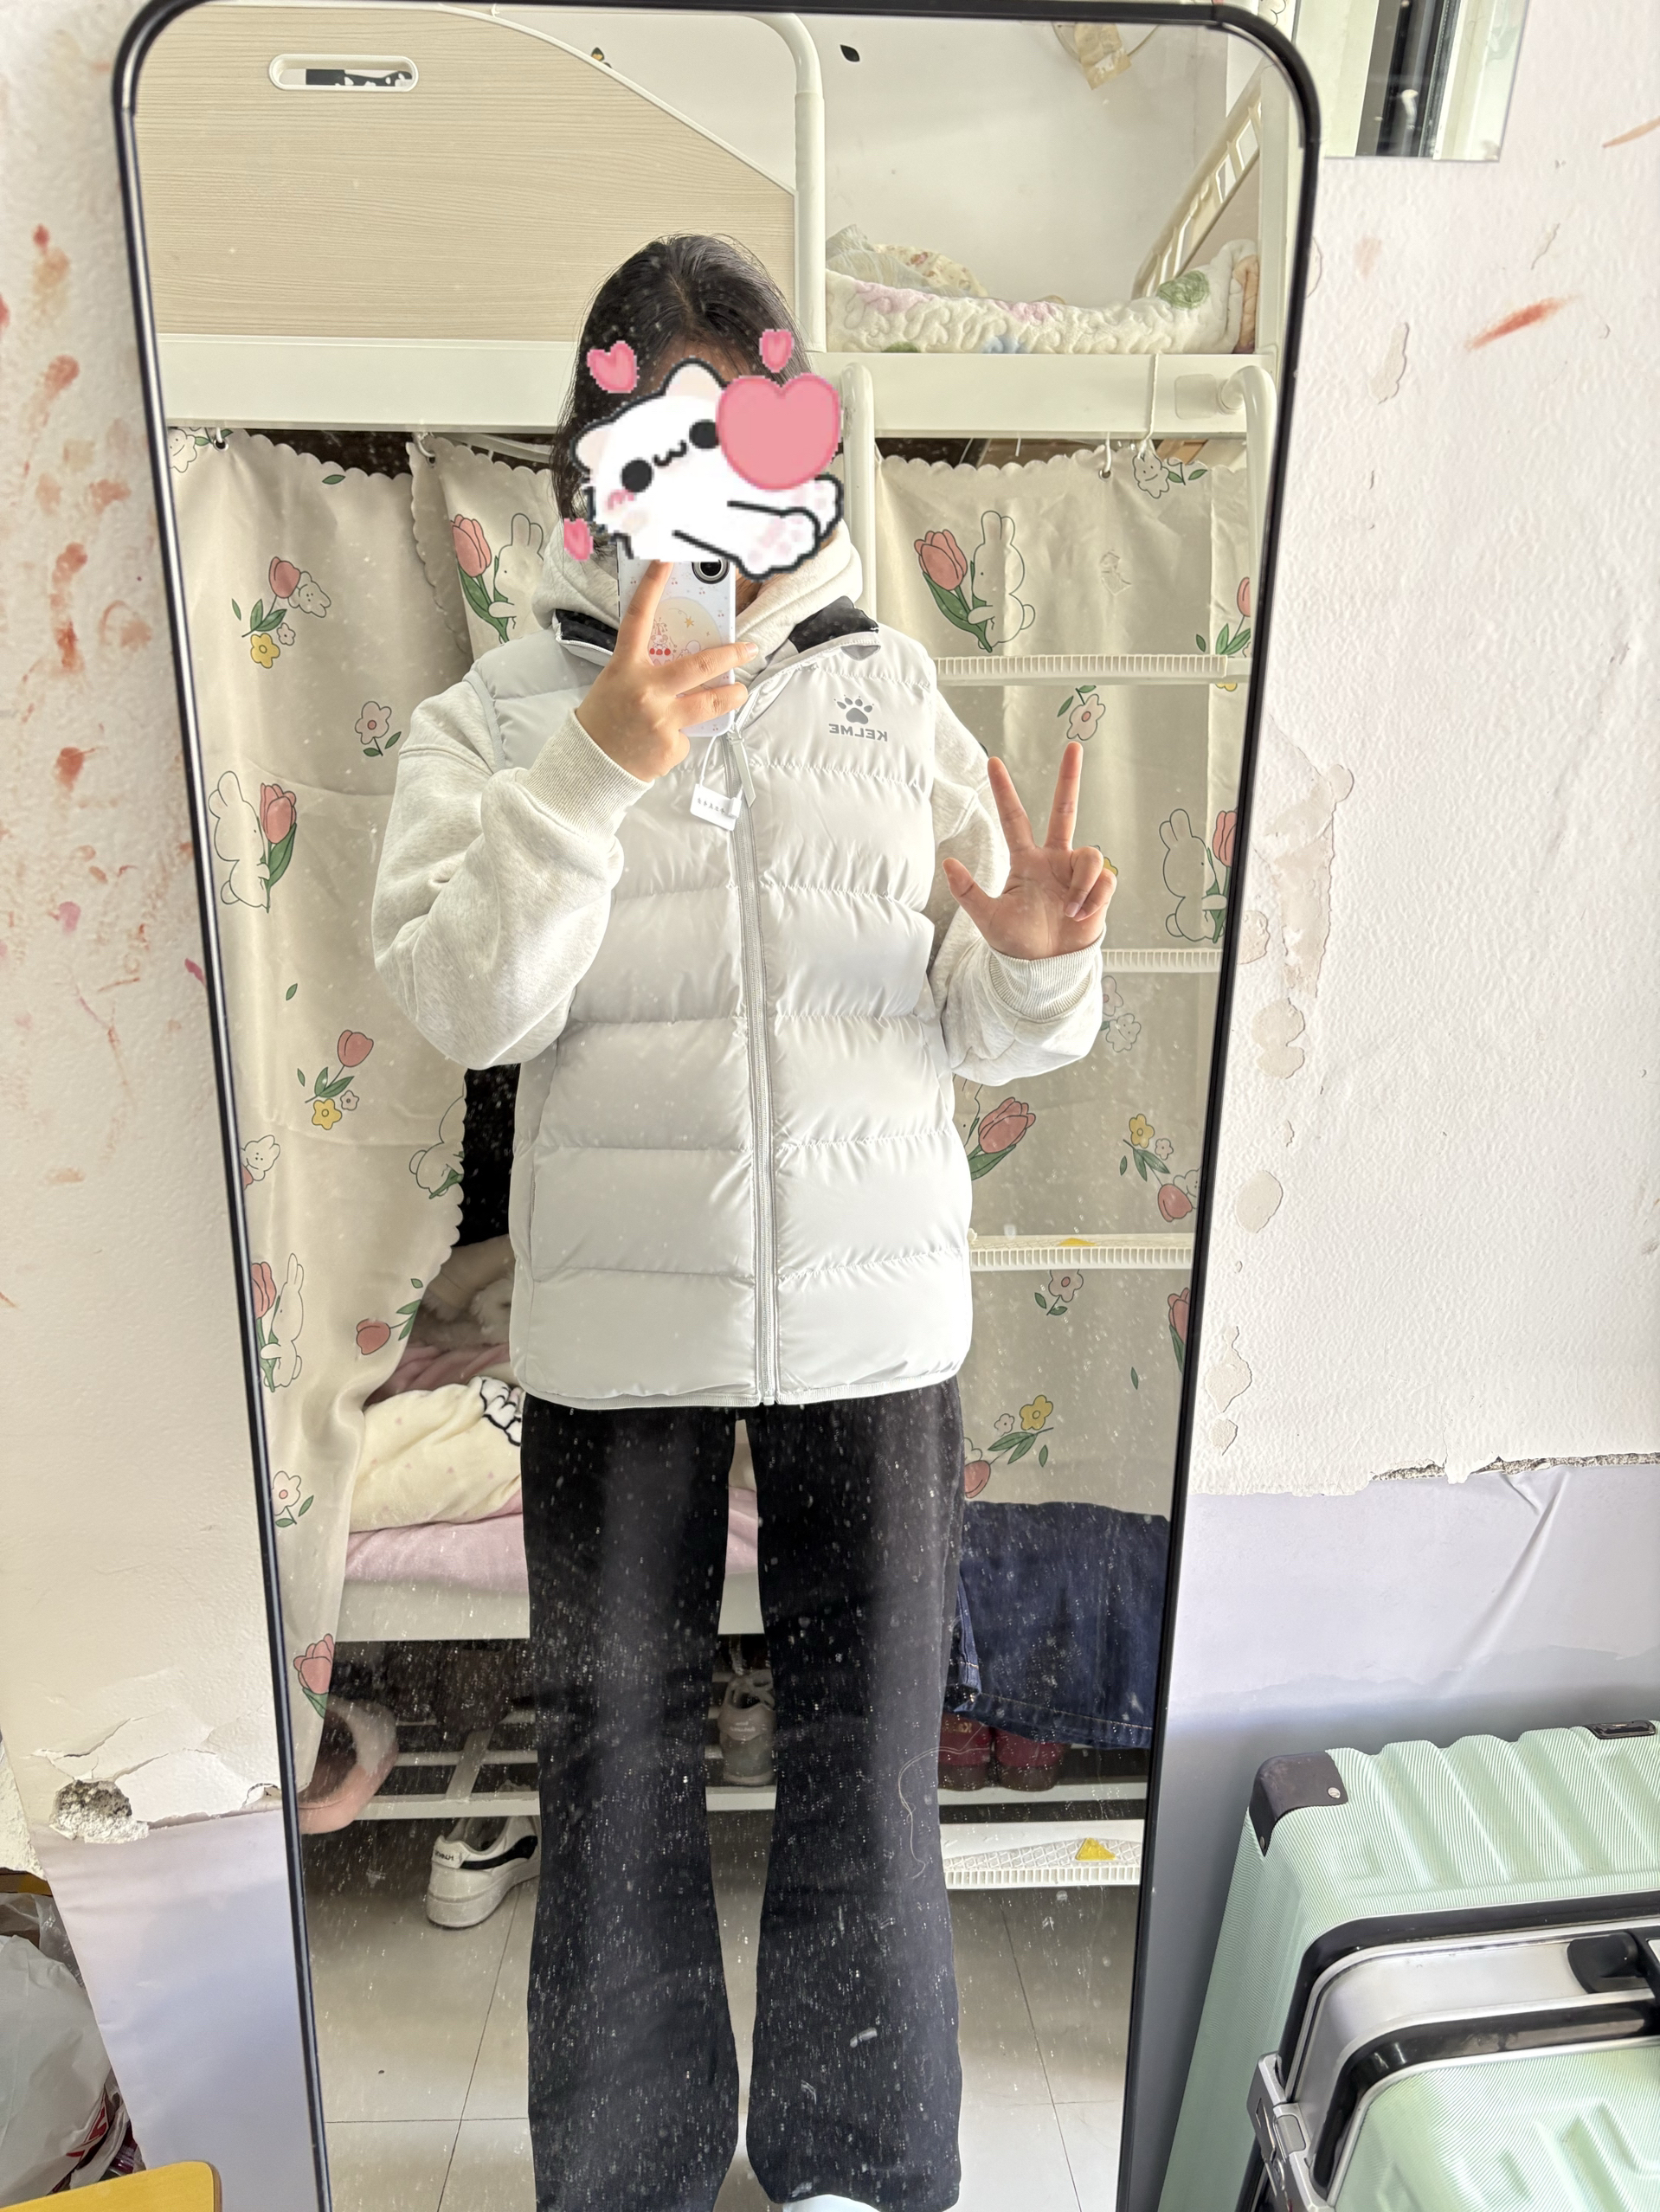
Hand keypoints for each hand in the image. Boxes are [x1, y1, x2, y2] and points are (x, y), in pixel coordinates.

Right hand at [574, 560, 755, 779]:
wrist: (592, 765)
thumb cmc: (604, 720)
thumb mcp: (617, 683)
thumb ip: (647, 670)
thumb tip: (686, 663)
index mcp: (626, 667)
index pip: (639, 618)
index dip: (653, 586)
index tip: (668, 561)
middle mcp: (646, 690)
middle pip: (699, 665)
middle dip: (731, 655)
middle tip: (748, 649)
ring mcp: (661, 719)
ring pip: (711, 703)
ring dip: (732, 696)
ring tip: (738, 692)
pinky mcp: (671, 745)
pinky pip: (689, 734)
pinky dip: (683, 735)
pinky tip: (664, 740)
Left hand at [942, 741, 1114, 958]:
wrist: (1046, 970)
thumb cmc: (1018, 945)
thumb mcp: (988, 919)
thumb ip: (968, 891)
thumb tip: (948, 862)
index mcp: (1026, 862)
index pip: (1013, 819)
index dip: (1004, 791)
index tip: (992, 762)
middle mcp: (1054, 861)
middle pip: (1065, 811)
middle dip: (1070, 779)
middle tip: (1074, 746)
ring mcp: (1077, 874)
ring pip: (1091, 855)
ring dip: (1081, 884)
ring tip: (1070, 911)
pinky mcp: (1099, 890)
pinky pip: (1105, 880)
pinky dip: (1093, 899)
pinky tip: (1081, 916)